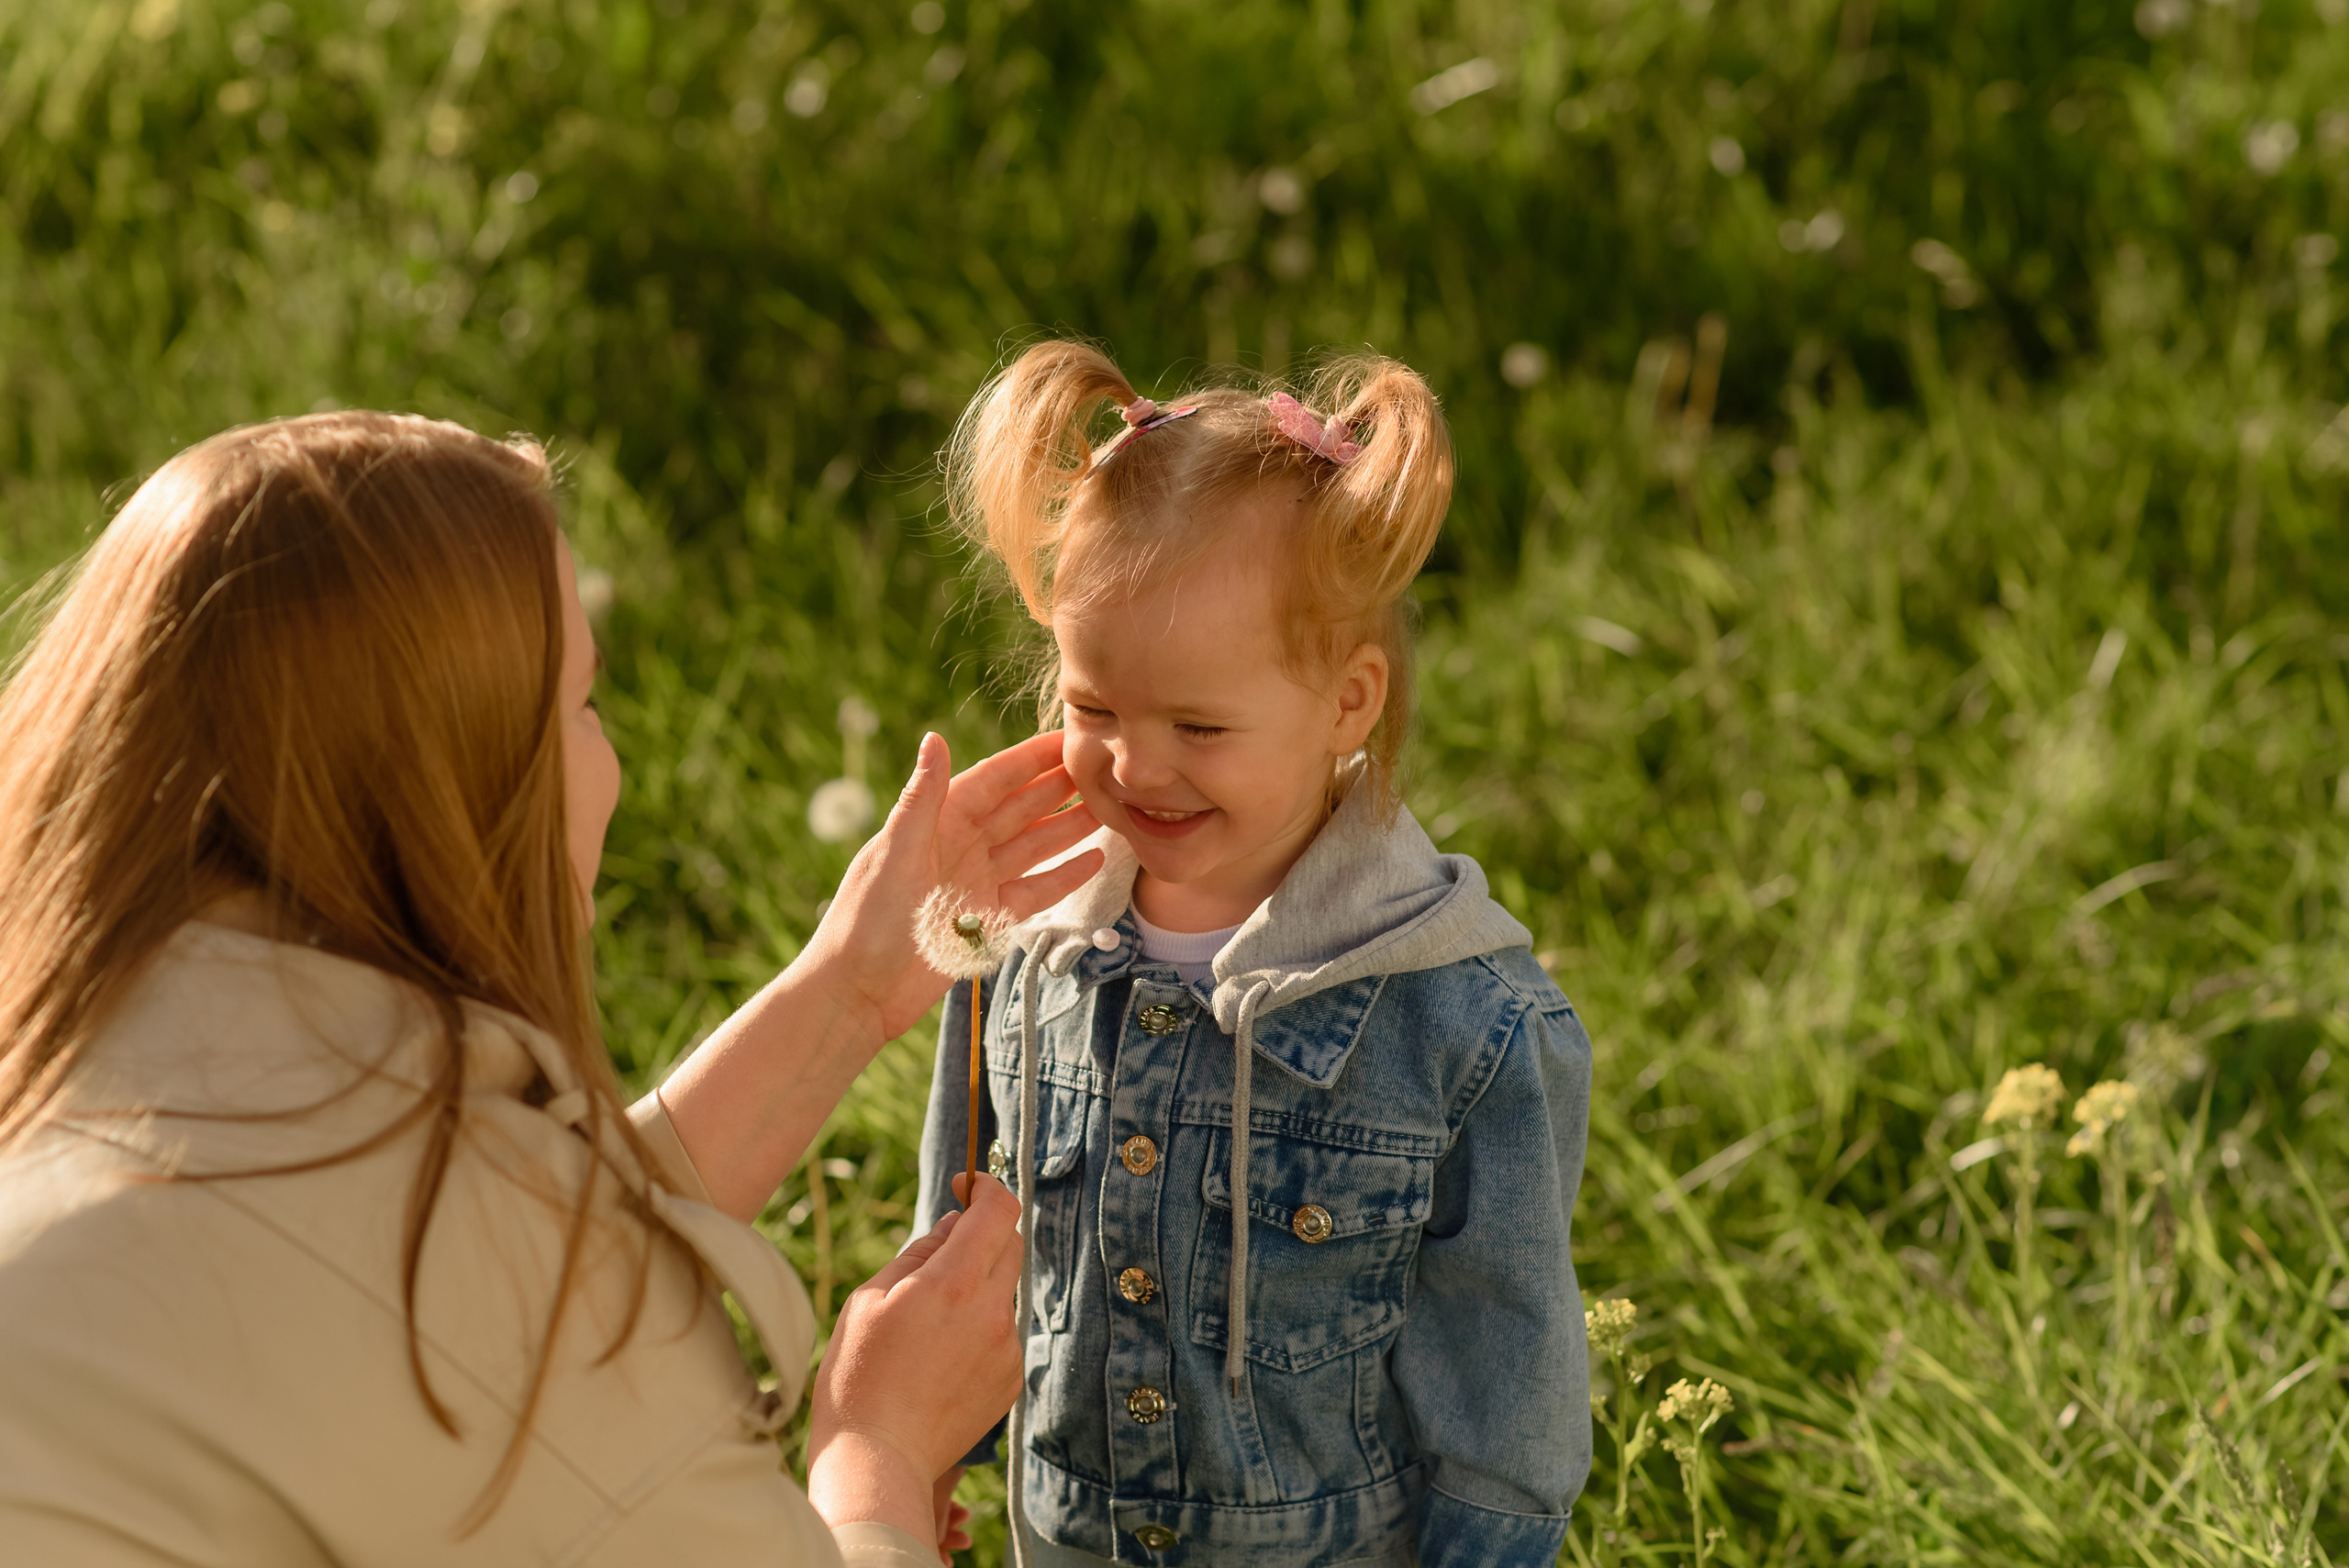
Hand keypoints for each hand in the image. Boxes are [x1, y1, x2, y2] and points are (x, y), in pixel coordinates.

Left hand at [806, 731, 1102, 1040]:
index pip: (994, 779)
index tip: (1070, 736)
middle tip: (1106, 768)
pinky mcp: (986, 919)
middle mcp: (960, 845)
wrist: (857, 993)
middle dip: (1061, 787)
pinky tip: (1093, 858)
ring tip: (1111, 808)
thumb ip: (922, 799)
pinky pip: (1033, 891)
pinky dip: (1063, 875)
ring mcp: (975, 882)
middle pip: (1021, 809)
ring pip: (1034, 846)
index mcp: (936, 822)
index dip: (1032, 758)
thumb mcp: (894, 854)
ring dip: (1069, 827)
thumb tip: (934, 737)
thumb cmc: (864, 922)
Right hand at [807, 1174, 1024, 1543]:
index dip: (987, 1187)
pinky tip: (940, 1358)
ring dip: (978, 1285)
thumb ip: (918, 1254)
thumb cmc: (858, 1377)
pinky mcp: (1010, 1378)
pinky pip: (1002, 1332)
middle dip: (982, 1234)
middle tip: (941, 1253)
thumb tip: (953, 1226)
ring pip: (1004, 1290)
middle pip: (1011, 1244)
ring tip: (929, 1323)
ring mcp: (1006, 1348)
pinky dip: (980, 1327)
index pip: (999, 1210)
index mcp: (953, 1284)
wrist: (877, 1459)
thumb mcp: (869, 1300)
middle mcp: (990, 1312)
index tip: (966, 1186)